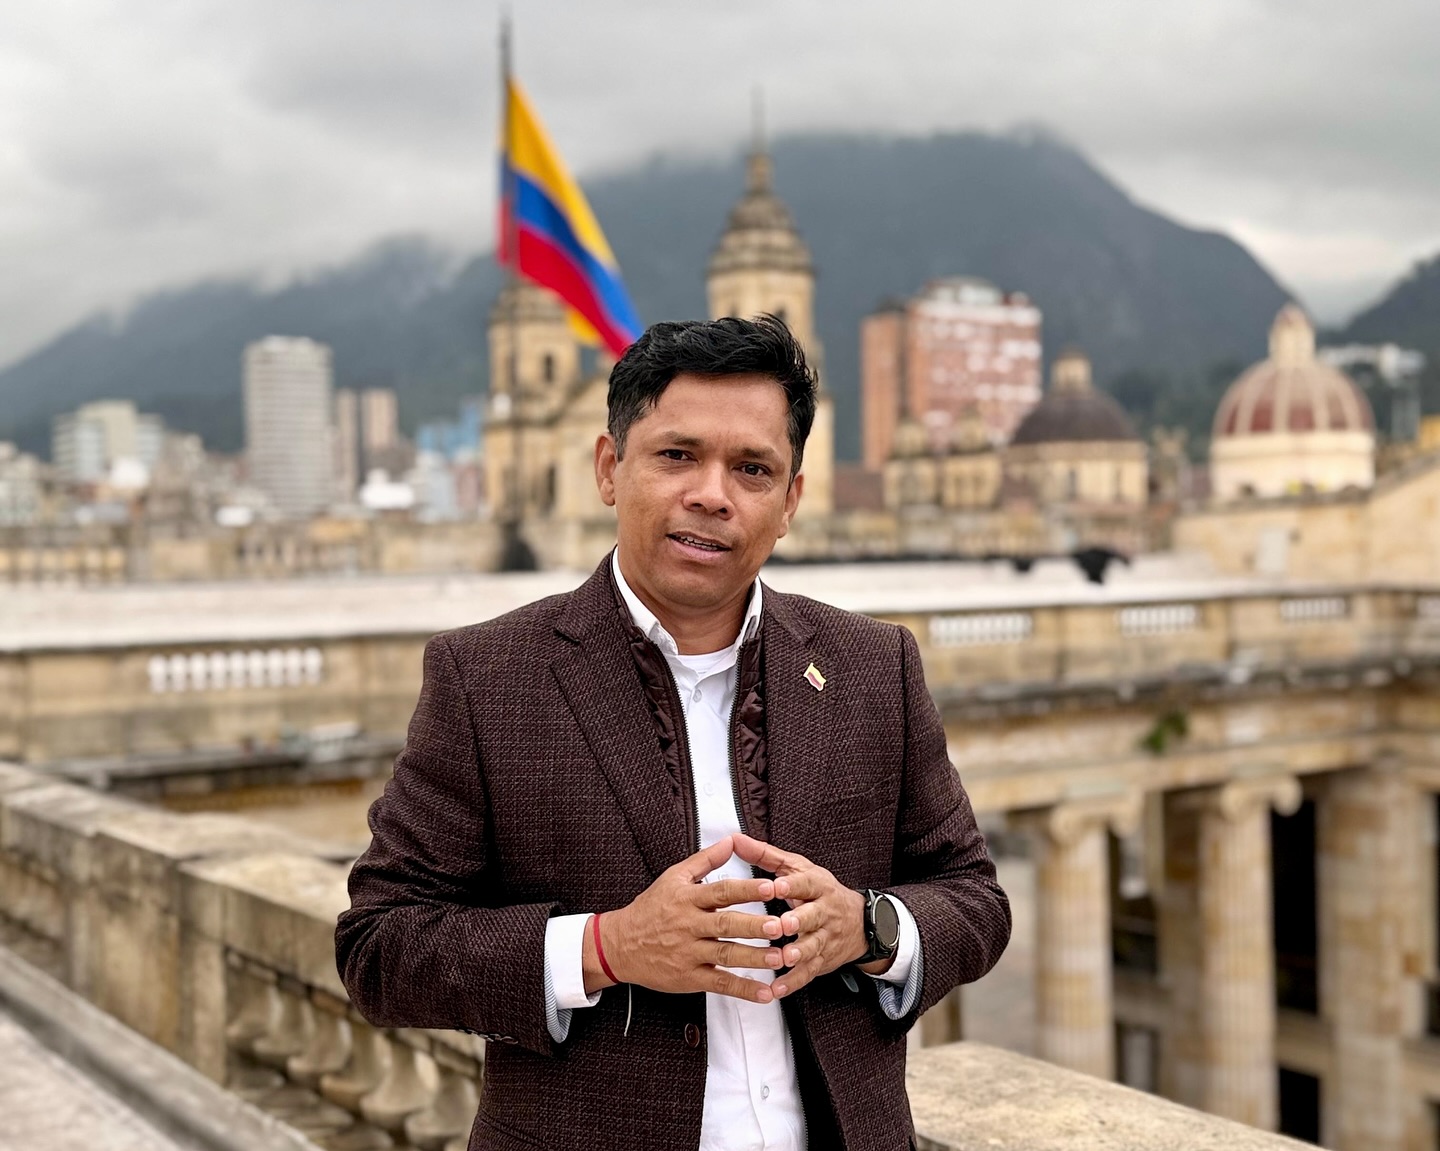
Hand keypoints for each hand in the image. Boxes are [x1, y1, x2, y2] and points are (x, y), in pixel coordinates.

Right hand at [583, 835, 785, 1001]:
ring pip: (725, 955)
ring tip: (779, 957)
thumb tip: (730, 841)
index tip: (770, 887)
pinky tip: (764, 993)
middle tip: (779, 925)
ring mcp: (689, 953)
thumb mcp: (673, 878)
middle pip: (725, 924)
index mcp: (688, 898)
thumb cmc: (650, 909)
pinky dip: (743, 989)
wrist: (619, 945)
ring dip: (754, 958)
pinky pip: (719, 983)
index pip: (721, 891)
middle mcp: (689, 925)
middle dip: (753, 925)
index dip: (746, 889)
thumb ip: (704, 860)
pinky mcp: (689, 977)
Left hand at [731, 833, 880, 998]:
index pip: (806, 883)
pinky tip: (777, 989)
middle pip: (813, 916)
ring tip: (785, 958)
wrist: (859, 924)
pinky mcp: (821, 961)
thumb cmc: (820, 892)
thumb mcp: (797, 868)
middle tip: (783, 925)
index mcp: (817, 886)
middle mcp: (824, 912)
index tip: (777, 886)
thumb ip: (765, 856)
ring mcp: (824, 938)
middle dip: (799, 920)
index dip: (793, 885)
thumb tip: (736, 839)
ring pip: (813, 946)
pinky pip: (807, 973)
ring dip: (799, 953)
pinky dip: (792, 983)